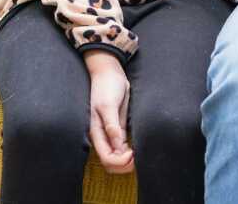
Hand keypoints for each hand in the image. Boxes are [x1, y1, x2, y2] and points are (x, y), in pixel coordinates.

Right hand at [84, 51, 133, 173]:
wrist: (109, 72)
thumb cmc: (106, 86)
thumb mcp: (108, 105)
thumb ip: (111, 125)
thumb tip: (117, 146)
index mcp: (96, 132)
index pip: (106, 157)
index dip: (119, 162)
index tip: (132, 156)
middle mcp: (103, 135)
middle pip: (110, 161)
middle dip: (123, 165)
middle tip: (138, 159)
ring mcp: (111, 132)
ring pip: (117, 155)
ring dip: (127, 160)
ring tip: (140, 155)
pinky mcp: (118, 126)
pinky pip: (122, 145)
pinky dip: (129, 151)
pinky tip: (138, 148)